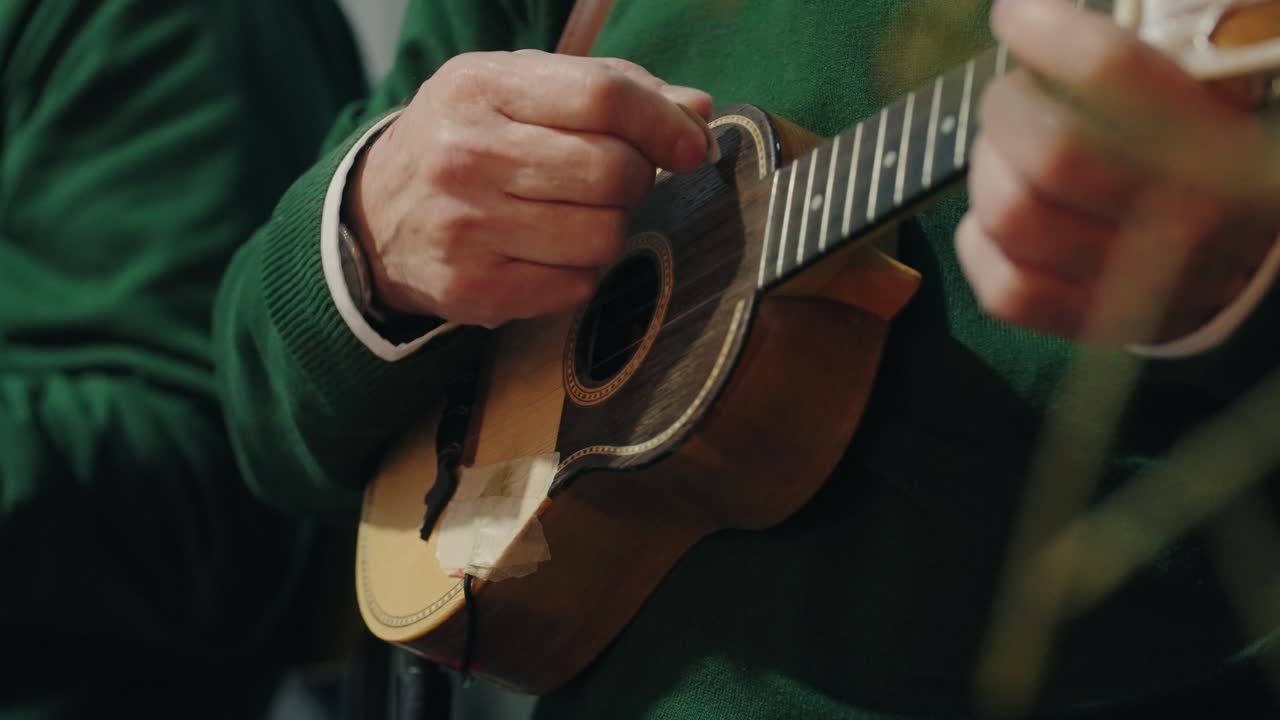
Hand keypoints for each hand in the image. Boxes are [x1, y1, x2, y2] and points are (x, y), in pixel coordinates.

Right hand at [347, 50, 713, 327]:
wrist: (375, 218)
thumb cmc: (468, 141)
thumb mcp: (519, 90)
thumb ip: (611, 89)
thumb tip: (697, 111)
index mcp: (481, 87)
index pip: (603, 97)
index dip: (664, 123)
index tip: (691, 145)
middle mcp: (467, 154)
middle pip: (613, 171)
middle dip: (635, 178)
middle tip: (612, 180)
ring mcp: (467, 227)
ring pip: (604, 235)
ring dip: (609, 227)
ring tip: (574, 215)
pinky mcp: (474, 288)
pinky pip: (578, 285)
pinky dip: (579, 271)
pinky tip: (547, 252)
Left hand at [957, 0, 1279, 345]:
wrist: (1235, 261)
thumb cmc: (1208, 149)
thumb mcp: (1206, 90)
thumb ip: (1151, 47)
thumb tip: (1046, 19)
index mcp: (1219, 143)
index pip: (1110, 73)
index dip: (1045, 33)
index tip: (1017, 15)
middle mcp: (1183, 218)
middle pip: (1048, 150)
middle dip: (1007, 106)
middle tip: (1013, 94)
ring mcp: (1132, 283)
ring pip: (1011, 215)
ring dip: (988, 168)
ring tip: (1007, 151)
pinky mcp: (1085, 323)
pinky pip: (1001, 285)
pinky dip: (979, 240)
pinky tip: (1000, 213)